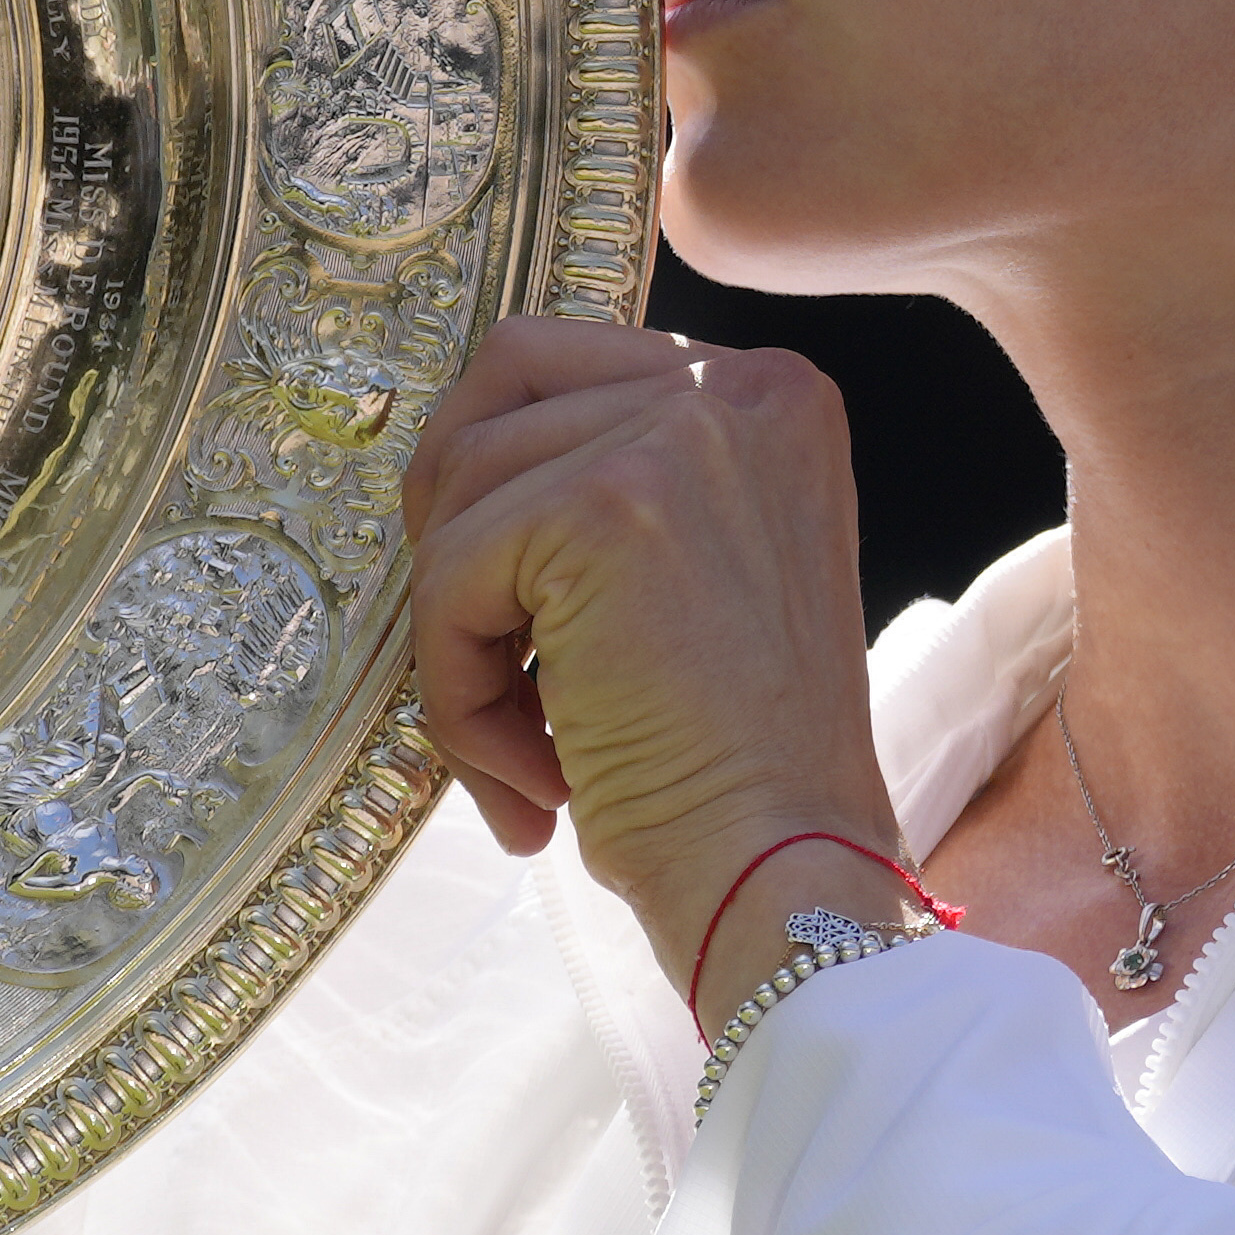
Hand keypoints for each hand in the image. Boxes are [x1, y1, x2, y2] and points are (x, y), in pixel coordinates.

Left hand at [395, 318, 904, 1015]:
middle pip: (497, 393)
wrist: (786, 868)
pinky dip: (456, 687)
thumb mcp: (702, 575)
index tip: (519, 614)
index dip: (501, 486)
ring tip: (525, 750)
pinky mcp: (607, 503)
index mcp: (771, 396)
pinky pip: (452, 572)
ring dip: (457, 636)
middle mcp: (739, 386)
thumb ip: (613, 490)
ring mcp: (678, 432)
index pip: (560, 366)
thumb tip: (448, 467)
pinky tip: (531, 770)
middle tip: (485, 669)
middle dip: (460, 537)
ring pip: (461, 487)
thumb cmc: (736, 765)